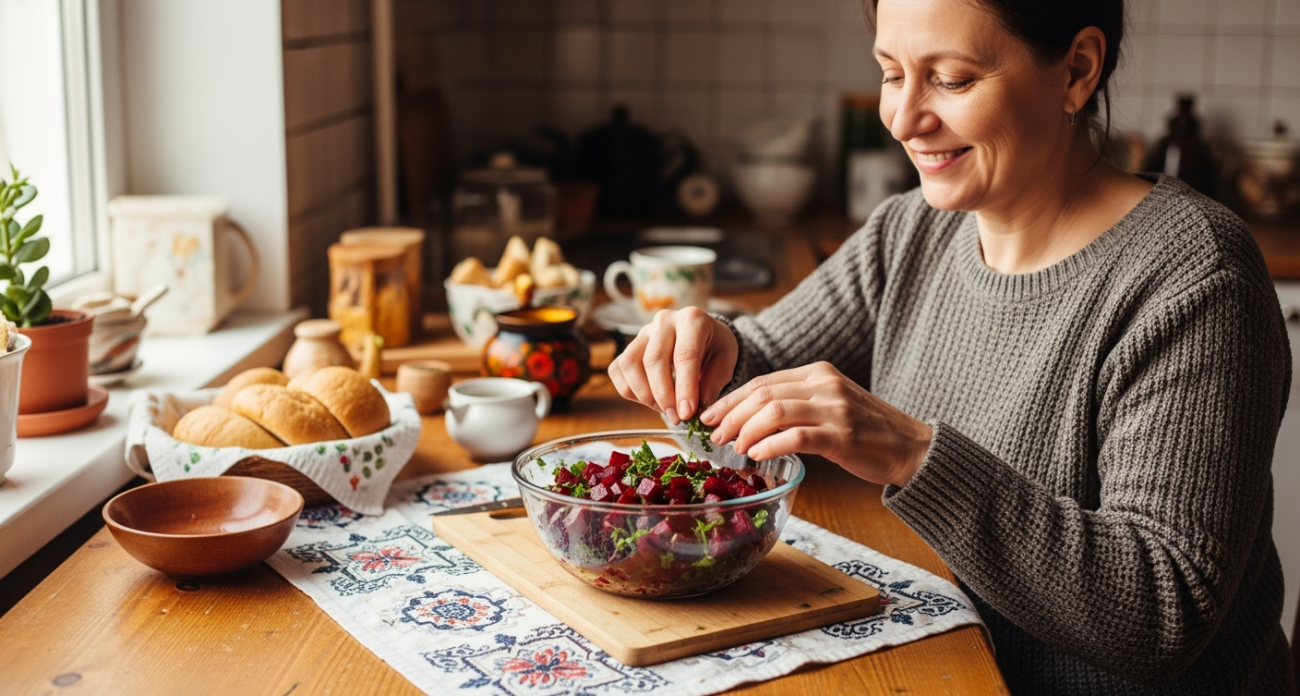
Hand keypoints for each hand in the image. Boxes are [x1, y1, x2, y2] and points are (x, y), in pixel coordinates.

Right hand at [607, 307, 738, 422]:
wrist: (704, 337)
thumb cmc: (715, 350)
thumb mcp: (724, 366)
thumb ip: (709, 387)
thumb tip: (692, 413)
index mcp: (692, 319)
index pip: (684, 355)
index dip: (684, 388)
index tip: (686, 414)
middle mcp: (664, 321)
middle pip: (653, 360)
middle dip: (663, 395)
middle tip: (676, 418)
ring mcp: (642, 332)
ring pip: (630, 364)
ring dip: (644, 394)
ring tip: (665, 409)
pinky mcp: (629, 346)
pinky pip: (618, 370)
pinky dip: (630, 391)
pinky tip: (651, 400)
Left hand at [700, 362, 932, 487]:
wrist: (912, 448)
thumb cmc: (867, 432)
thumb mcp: (830, 405)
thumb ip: (797, 404)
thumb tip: (749, 419)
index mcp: (819, 373)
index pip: (763, 381)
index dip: (731, 399)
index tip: (710, 416)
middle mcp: (825, 384)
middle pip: (763, 393)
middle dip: (731, 415)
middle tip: (714, 435)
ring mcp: (835, 408)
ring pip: (774, 411)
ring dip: (746, 431)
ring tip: (734, 448)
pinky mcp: (842, 435)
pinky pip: (796, 436)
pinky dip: (769, 445)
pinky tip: (756, 455)